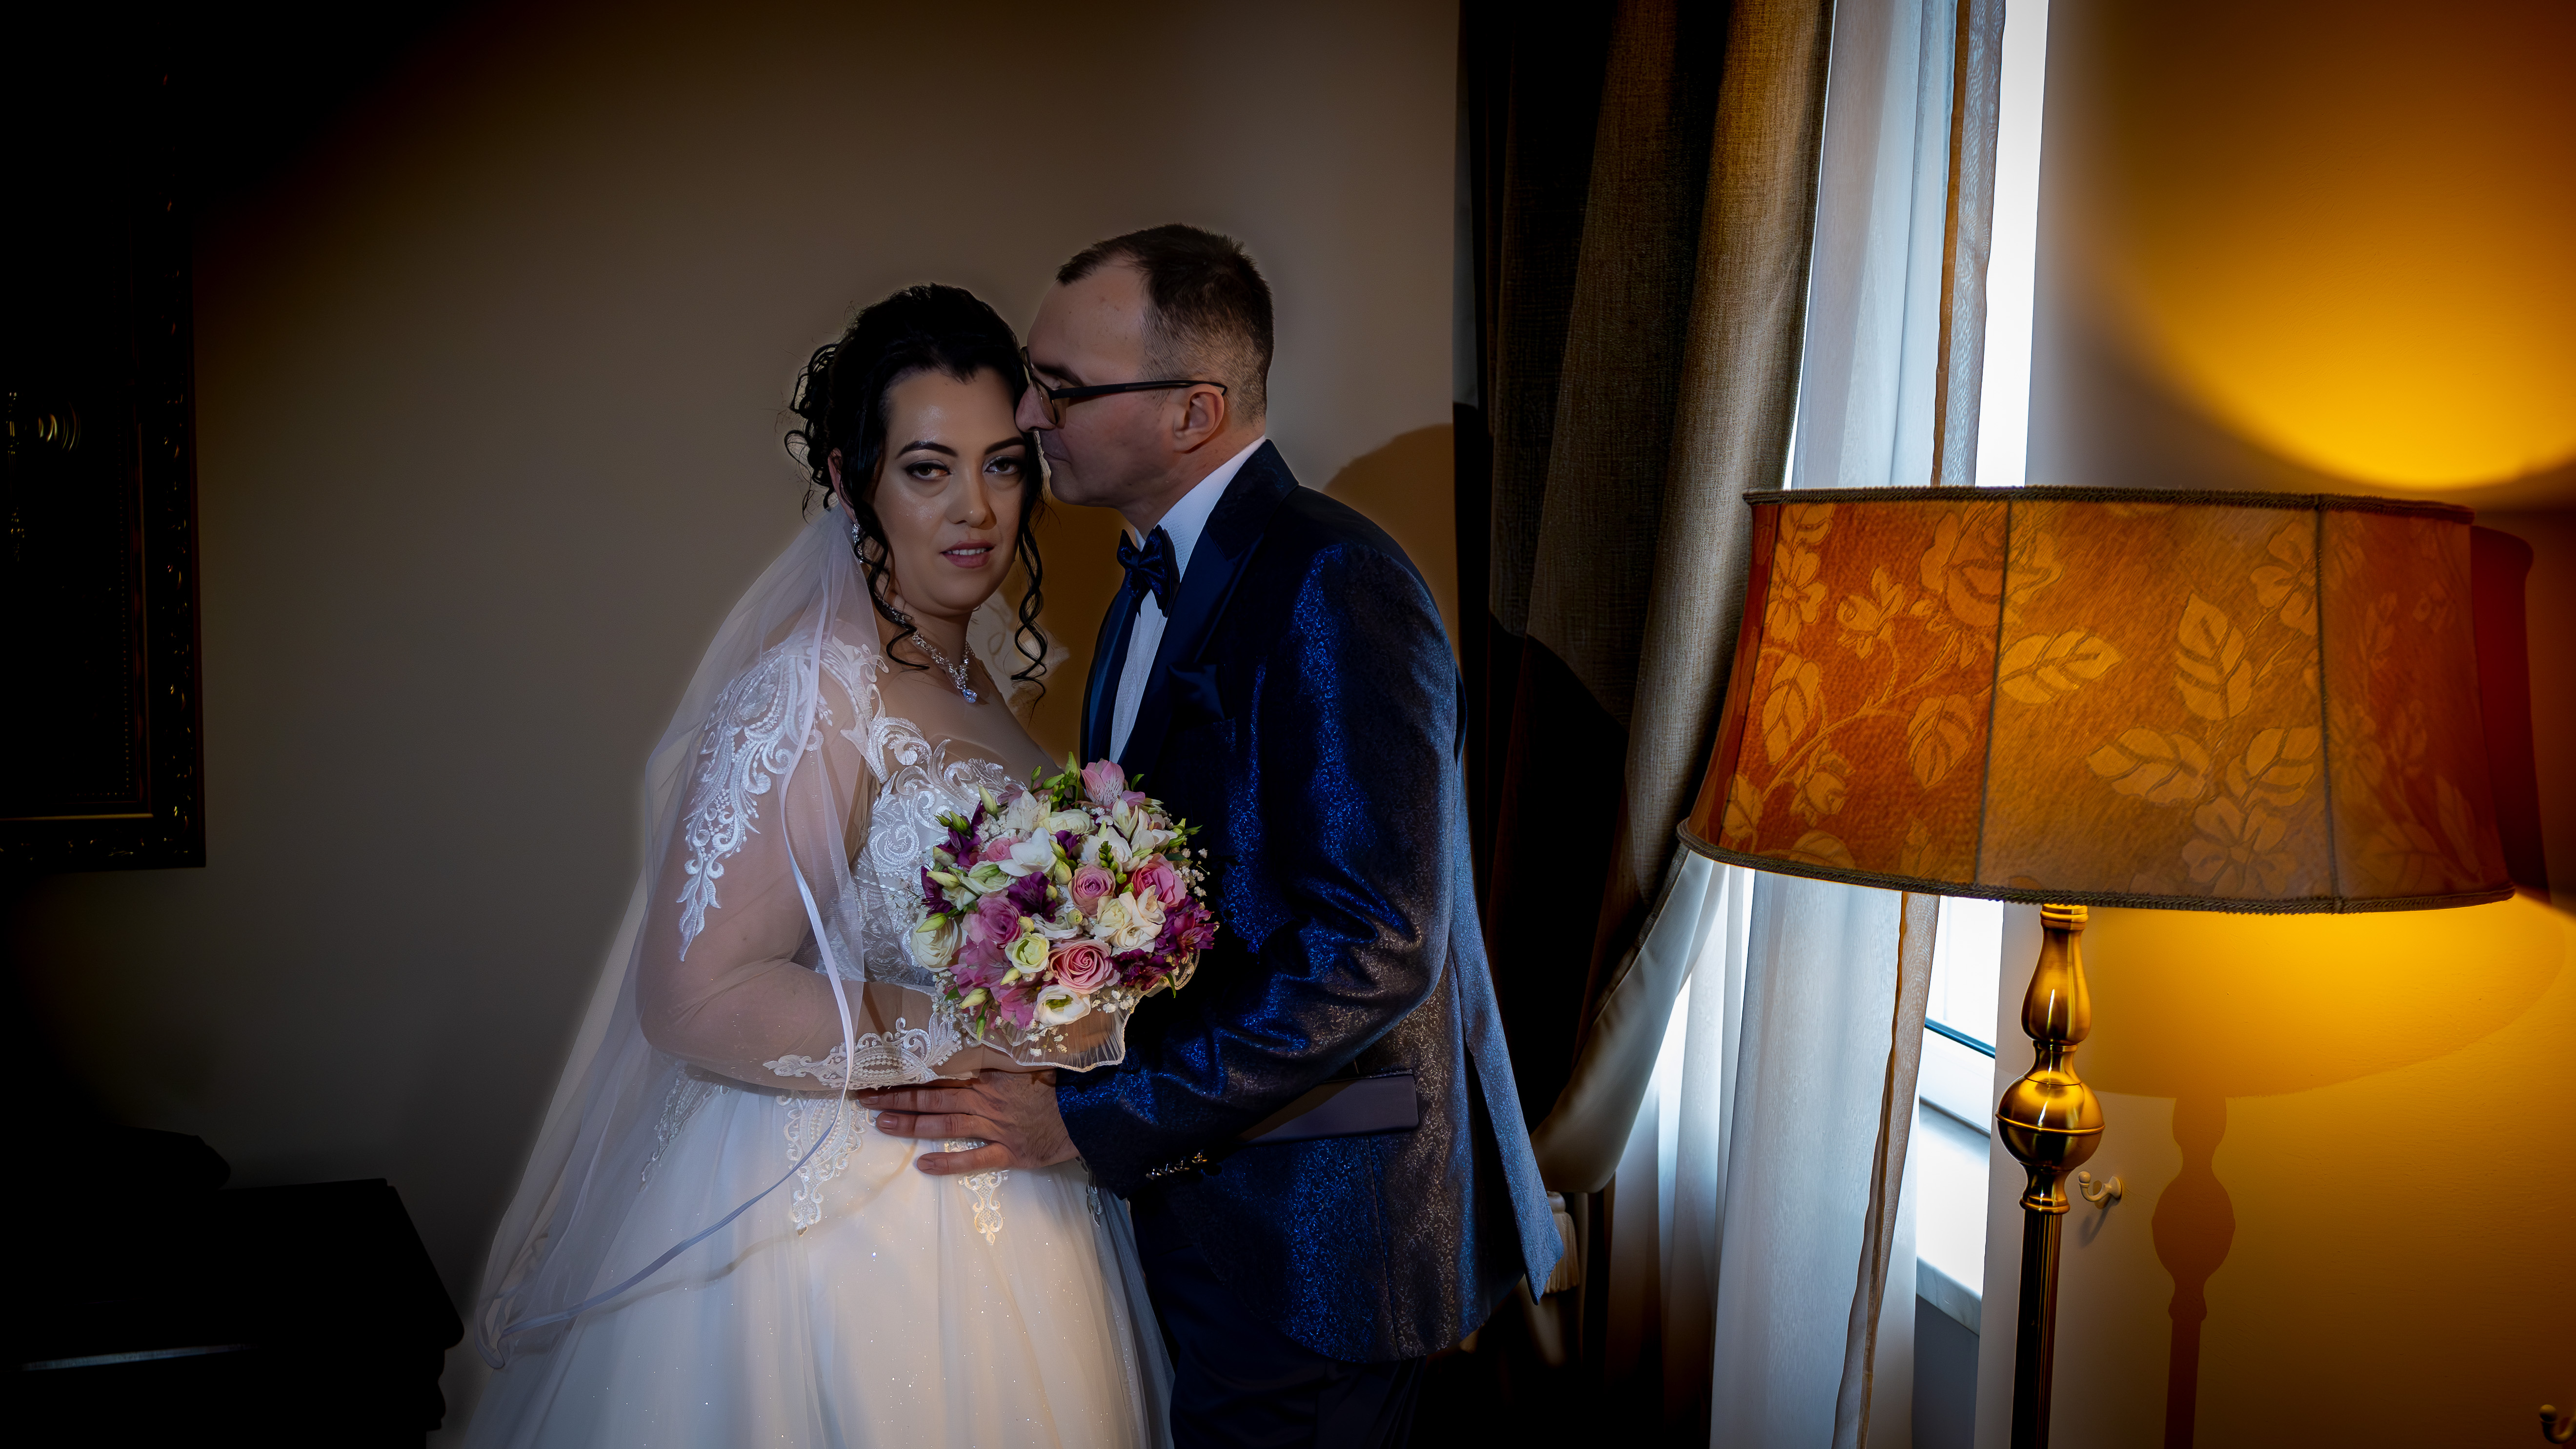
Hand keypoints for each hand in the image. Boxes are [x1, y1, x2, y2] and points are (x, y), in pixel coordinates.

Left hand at [858, 1070, 1078, 1175]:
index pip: (941, 1074)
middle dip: (897, 1097)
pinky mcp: (1008, 1153)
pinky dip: (948, 1162)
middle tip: (863, 1098)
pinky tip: (922, 1164)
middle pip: (934, 1098)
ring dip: (912, 1124)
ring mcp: (995, 1128)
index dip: (909, 1074)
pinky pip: (973, 1158)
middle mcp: (986, 1100)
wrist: (1090, 1112)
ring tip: (881, 1123)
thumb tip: (972, 1041)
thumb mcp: (1029, 1061)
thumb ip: (999, 1057)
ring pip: (945, 1125)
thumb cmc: (1061, 1085)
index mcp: (989, 1075)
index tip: (881, 1073)